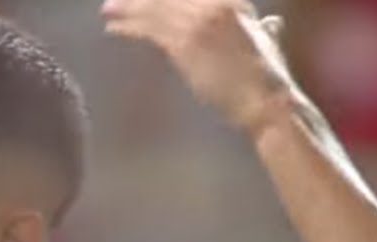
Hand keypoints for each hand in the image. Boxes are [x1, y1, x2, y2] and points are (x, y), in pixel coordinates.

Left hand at [101, 0, 296, 135]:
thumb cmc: (268, 75)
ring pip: (153, 10)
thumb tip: (268, 25)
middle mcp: (212, 3)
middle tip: (114, 3)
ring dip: (126, 10)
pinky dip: (128, 28)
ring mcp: (198, 21)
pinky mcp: (184, 43)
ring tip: (108, 12)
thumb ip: (261, 27)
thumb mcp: (264, 39)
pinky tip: (114, 29)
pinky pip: (149, 30)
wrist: (264, 98)